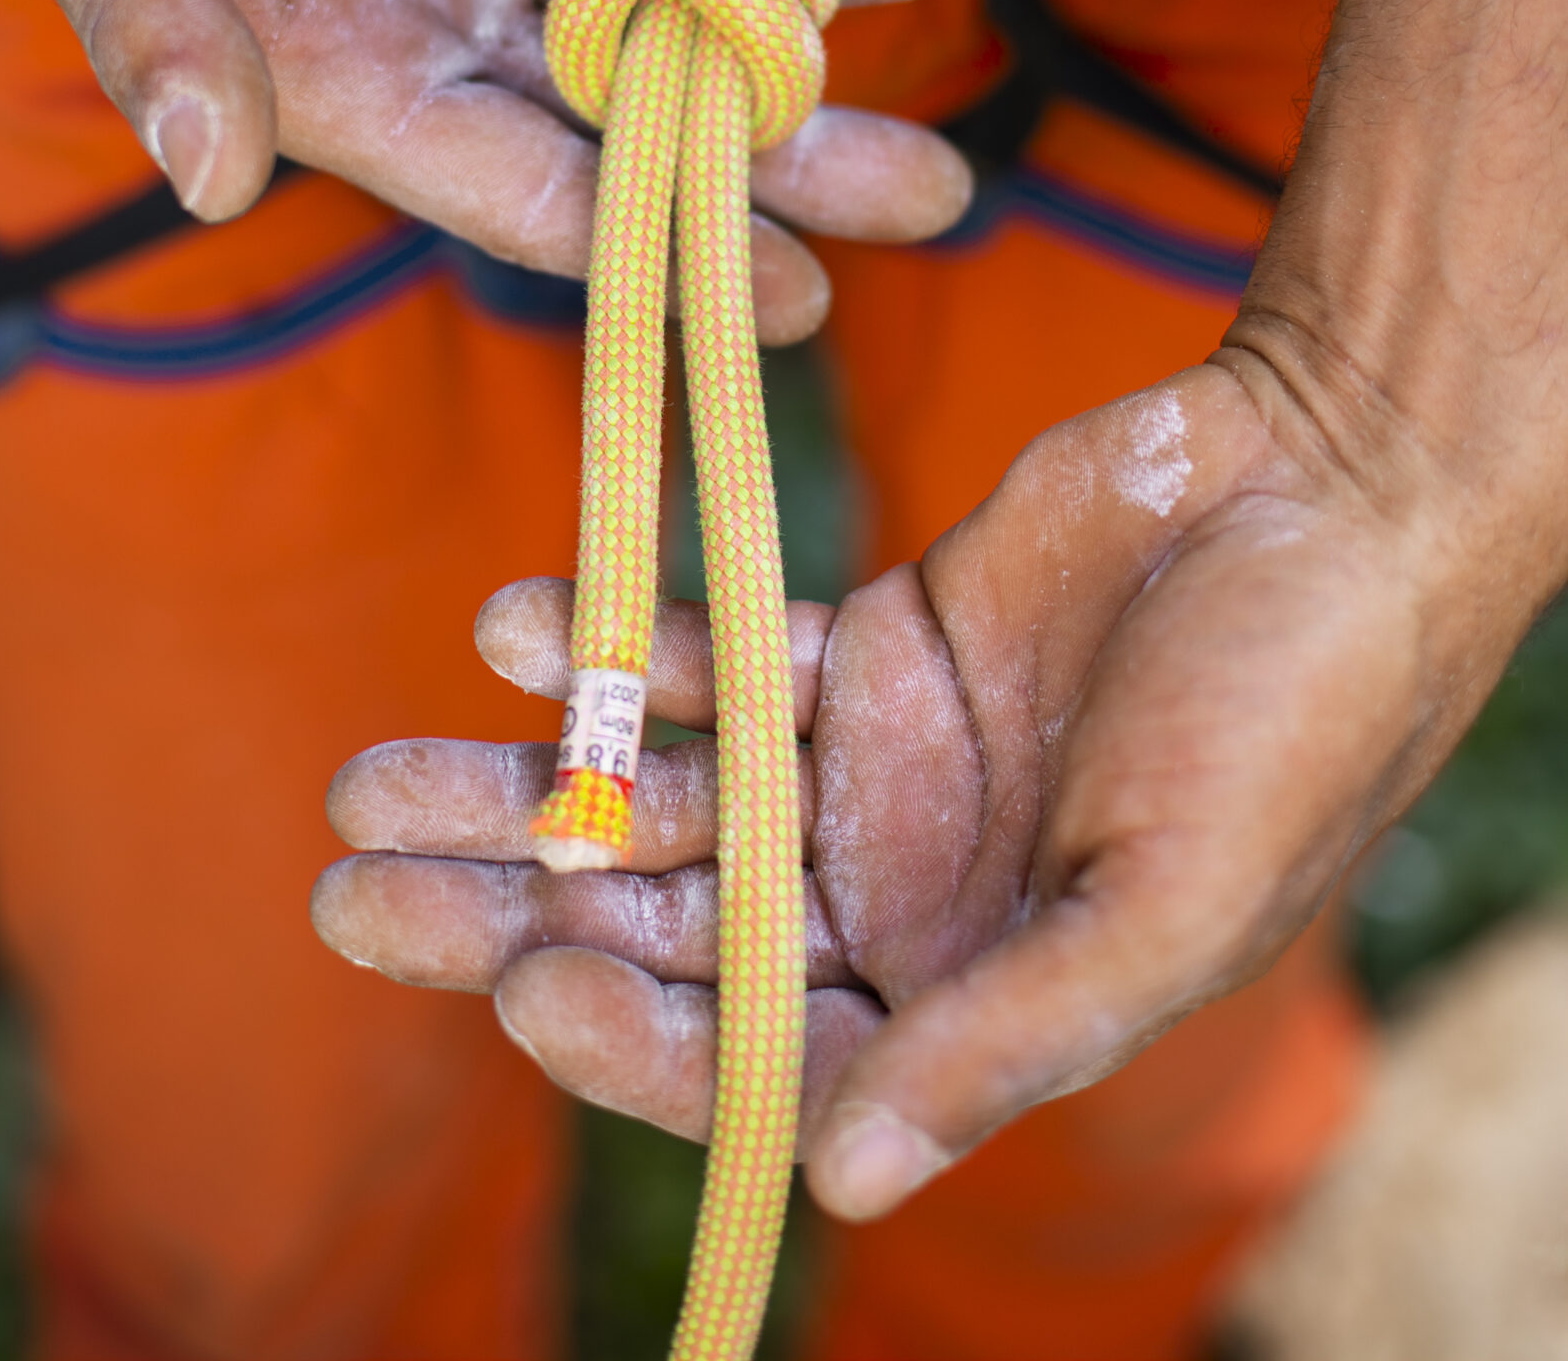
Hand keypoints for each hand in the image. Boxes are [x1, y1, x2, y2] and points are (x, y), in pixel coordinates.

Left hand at [311, 347, 1560, 1216]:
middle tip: (346, 895)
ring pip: (660, 795)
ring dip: (522, 784)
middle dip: (507, 914)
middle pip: (667, 926)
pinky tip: (517, 624)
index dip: (635, 1037)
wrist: (1326, 485)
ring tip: (371, 780)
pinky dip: (619, 647)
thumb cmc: (1292, 712)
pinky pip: (716, 658)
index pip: (763, 1058)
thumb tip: (847, 1187)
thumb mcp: (1168, 902)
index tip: (521, 981)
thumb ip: (1009, 1035)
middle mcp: (899, 901)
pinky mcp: (865, 645)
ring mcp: (868, 772)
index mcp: (974, 999)